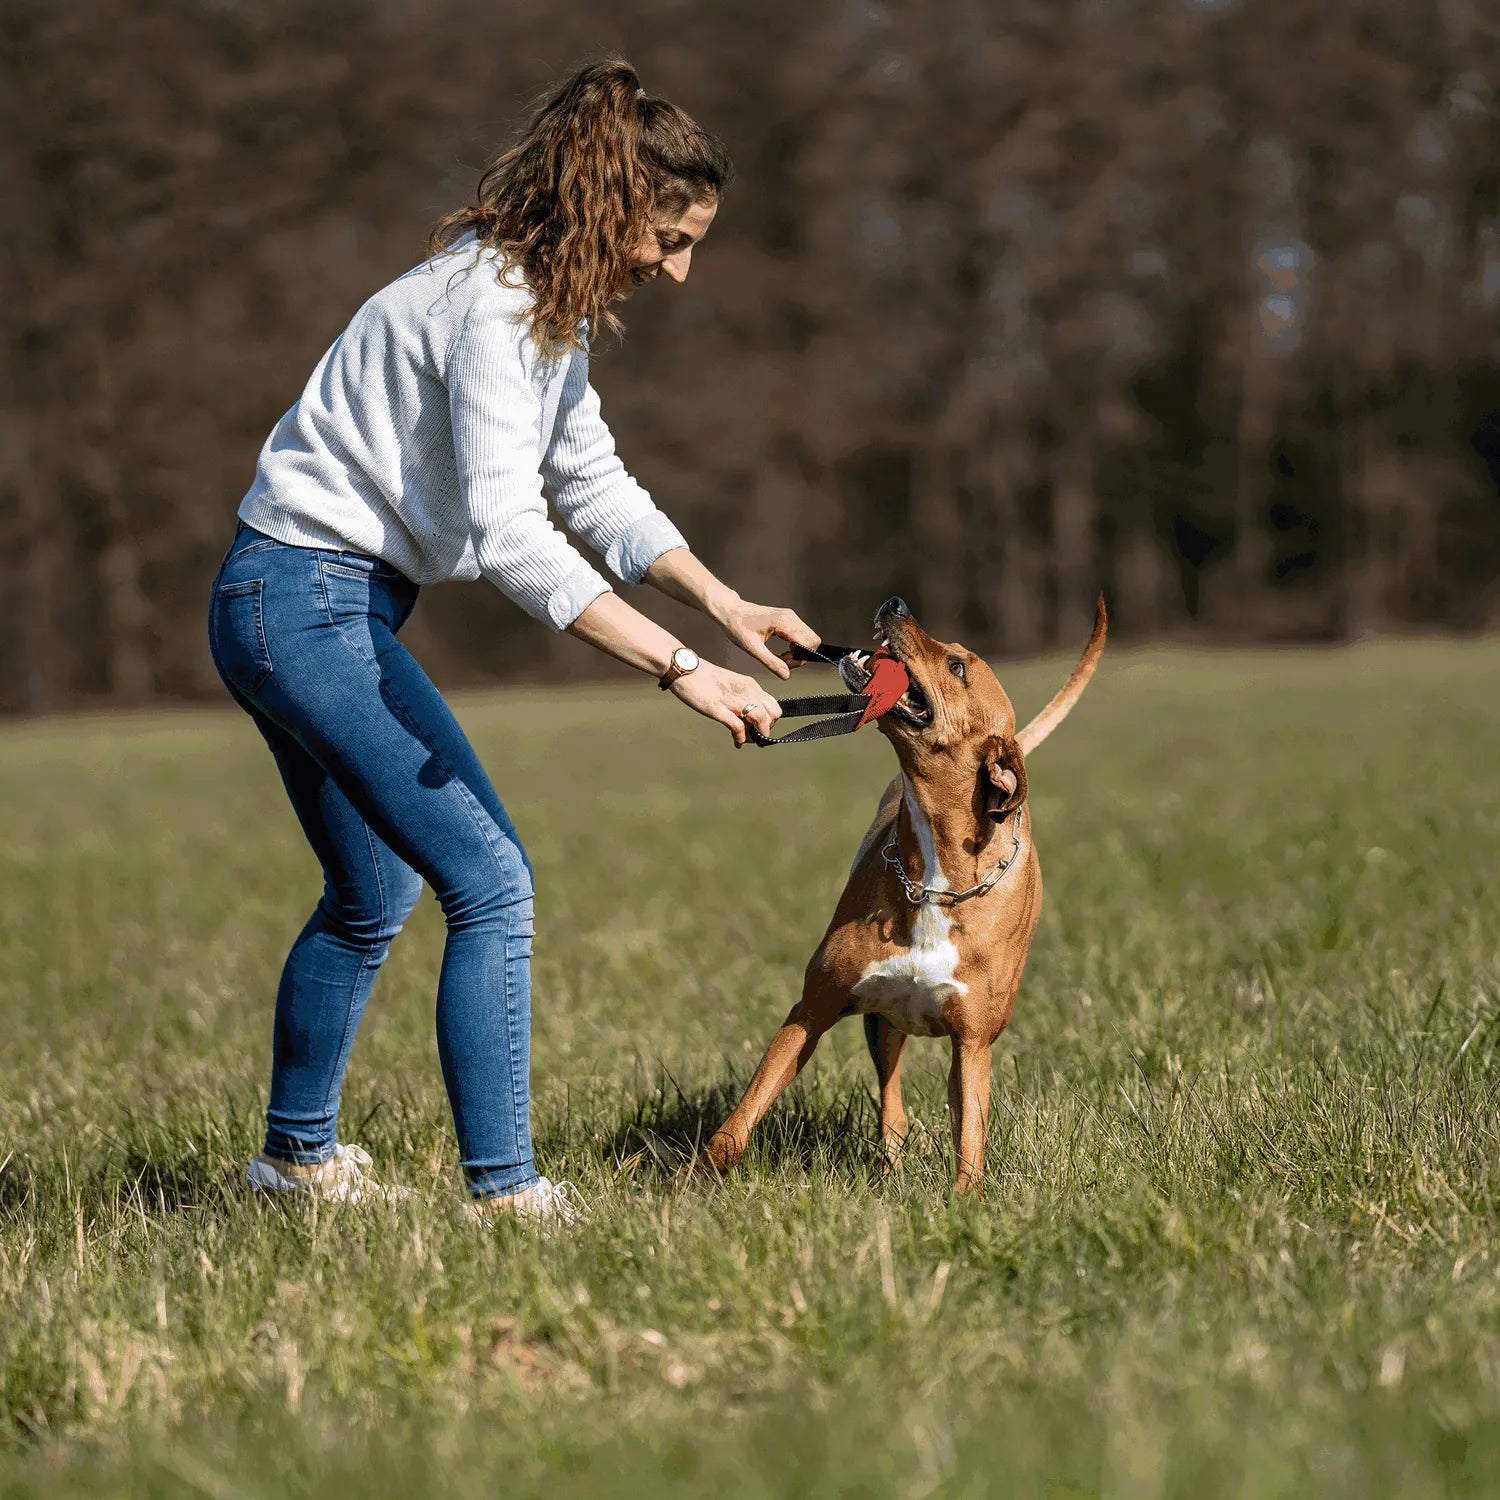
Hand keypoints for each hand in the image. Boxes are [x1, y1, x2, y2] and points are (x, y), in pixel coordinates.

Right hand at [669, 662, 783, 747]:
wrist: (684, 668)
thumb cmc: (704, 677)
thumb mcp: (731, 684)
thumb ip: (742, 697)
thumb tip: (748, 716)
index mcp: (750, 685)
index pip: (773, 706)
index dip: (771, 721)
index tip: (761, 728)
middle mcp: (746, 691)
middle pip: (772, 715)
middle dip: (767, 729)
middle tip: (756, 735)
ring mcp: (733, 700)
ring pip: (761, 720)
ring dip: (757, 735)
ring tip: (748, 740)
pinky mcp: (718, 708)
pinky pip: (738, 727)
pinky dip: (741, 738)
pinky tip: (737, 742)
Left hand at [717, 599, 819, 680]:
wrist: (731, 612)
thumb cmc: (737, 627)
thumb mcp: (752, 648)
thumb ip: (771, 662)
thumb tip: (786, 676)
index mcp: (783, 622)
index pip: (808, 642)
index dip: (800, 658)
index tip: (784, 662)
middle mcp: (791, 617)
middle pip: (813, 641)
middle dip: (801, 656)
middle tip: (782, 661)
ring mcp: (791, 617)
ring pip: (809, 639)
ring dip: (798, 652)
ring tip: (780, 657)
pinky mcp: (789, 620)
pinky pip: (802, 636)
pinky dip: (795, 647)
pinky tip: (781, 651)